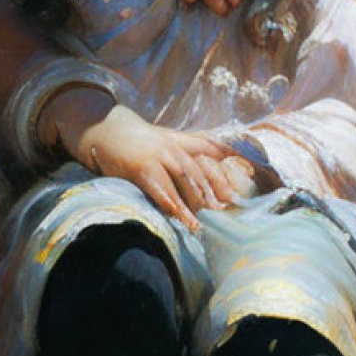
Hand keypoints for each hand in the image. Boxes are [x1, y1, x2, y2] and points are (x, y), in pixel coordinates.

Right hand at [80, 106, 254, 231]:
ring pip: (187, 181)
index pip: (216, 154)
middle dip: (219, 195)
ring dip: (200, 204)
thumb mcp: (167, 144)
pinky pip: (162, 189)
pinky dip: (174, 205)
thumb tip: (216, 181)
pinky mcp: (142, 166)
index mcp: (184, 143)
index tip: (250, 185)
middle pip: (205, 173)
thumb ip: (189, 158)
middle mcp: (176, 148)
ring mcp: (160, 155)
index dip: (234, 167)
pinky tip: (183, 219)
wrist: (105, 131)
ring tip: (210, 224)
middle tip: (231, 217)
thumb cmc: (139, 144)